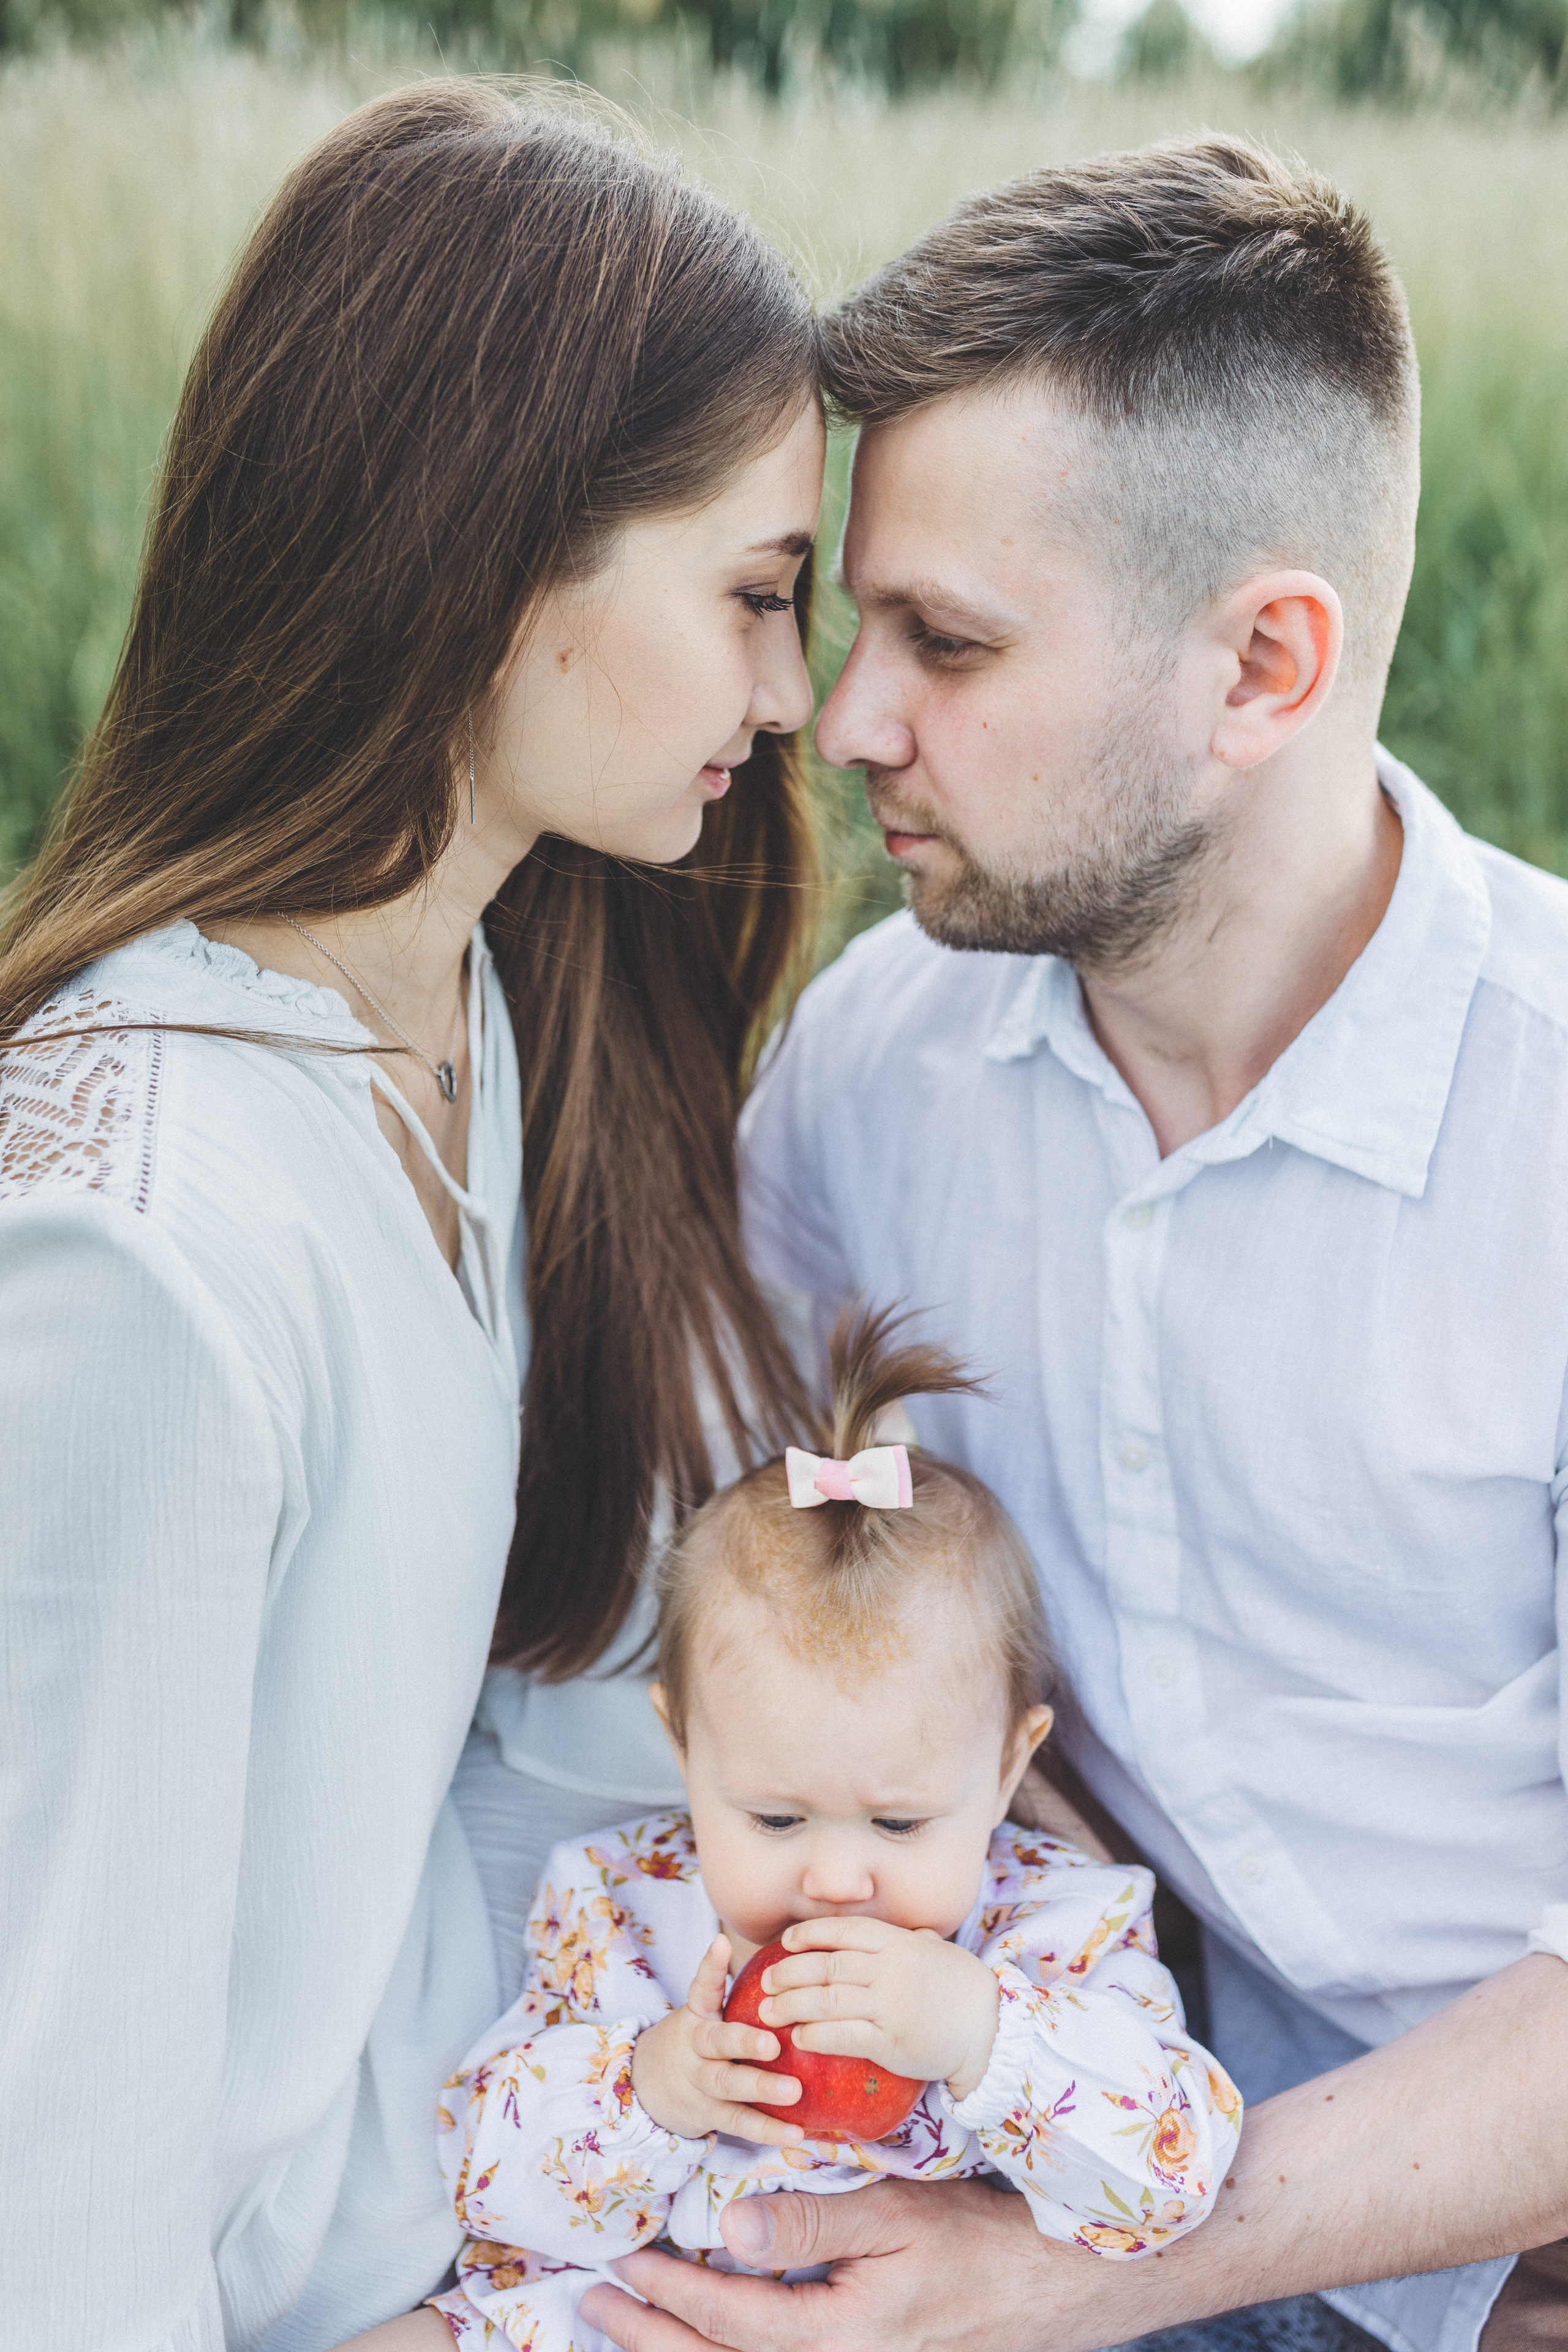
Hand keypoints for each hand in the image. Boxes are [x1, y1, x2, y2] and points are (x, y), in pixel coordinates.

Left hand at [578, 2175, 1163, 2351]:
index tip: (619, 2259)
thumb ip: (811, 2222)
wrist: (1060, 2287)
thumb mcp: (899, 2217)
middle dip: (651, 2337)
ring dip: (681, 2351)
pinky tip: (708, 2335)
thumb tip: (729, 2226)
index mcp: (838, 2341)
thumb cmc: (985, 2242)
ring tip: (631, 2323)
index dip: (665, 2292)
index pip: (727, 2321)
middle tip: (593, 2302)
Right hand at [631, 1936, 803, 2146]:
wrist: (649, 2085)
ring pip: (729, 2085)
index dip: (710, 1965)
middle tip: (773, 2043)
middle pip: (717, 2041)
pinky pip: (740, 2122)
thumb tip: (797, 1954)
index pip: (701, 1986)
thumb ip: (741, 1990)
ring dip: (761, 2088)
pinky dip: (767, 2130)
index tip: (721, 1943)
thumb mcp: (707, 2011)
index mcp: (698, 2015)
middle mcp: (696, 2047)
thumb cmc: (700, 2038)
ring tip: (793, 2091)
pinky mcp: (710, 2114)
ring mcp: (701, 2082)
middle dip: (743, 2041)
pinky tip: (796, 2132)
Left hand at [759, 1917, 998, 2098]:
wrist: (988, 2027)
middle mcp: (890, 1969)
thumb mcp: (932, 1950)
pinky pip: (844, 2036)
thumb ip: (903, 1939)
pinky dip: (816, 2035)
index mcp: (897, 1943)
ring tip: (768, 2012)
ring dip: (791, 2005)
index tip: (786, 1942)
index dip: (810, 1935)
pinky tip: (799, 2038)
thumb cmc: (957, 1986)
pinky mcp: (890, 2041)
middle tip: (766, 1982)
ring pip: (828, 2000)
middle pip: (826, 1966)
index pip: (843, 1931)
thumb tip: (879, 1932)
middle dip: (789, 1973)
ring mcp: (890, 2005)